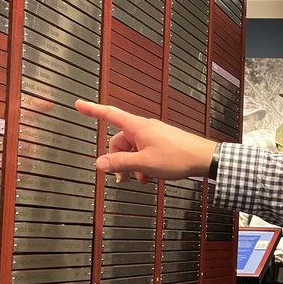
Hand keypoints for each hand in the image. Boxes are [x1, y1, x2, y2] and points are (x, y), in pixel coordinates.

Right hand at [75, 100, 216, 183]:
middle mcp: (144, 128)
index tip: (79, 104)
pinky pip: (145, 152)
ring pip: (133, 149)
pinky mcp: (162, 142)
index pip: (109, 114)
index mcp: (137, 127)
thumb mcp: (144, 163)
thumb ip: (121, 163)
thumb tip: (100, 163)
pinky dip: (143, 164)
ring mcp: (154, 135)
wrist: (203, 158)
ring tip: (141, 179)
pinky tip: (150, 177)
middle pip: (120, 141)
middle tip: (122, 178)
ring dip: (133, 165)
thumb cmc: (178, 156)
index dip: (92, 110)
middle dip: (119, 160)